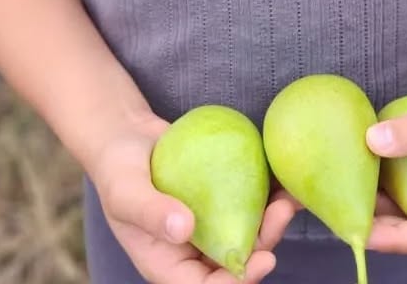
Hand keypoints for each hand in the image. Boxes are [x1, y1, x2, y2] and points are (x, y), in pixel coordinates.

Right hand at [90, 112, 301, 283]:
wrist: (126, 137)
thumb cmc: (117, 169)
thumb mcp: (125, 191)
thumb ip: (150, 211)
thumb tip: (184, 229)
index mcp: (168, 264)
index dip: (234, 283)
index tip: (262, 260)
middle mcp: (193, 251)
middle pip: (234, 262)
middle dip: (263, 244)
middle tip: (281, 213)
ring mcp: (209, 224)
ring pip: (247, 233)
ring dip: (271, 221)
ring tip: (289, 197)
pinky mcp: (221, 197)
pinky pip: (247, 201)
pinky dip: (267, 193)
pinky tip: (284, 179)